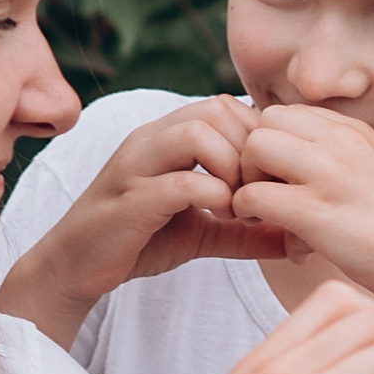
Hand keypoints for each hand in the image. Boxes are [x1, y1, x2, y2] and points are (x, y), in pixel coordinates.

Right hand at [0, 99, 283, 345]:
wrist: (75, 267)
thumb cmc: (139, 241)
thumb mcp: (204, 233)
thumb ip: (248, 231)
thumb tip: (298, 240)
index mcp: (168, 137)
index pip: (227, 106)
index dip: (257, 140)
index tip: (267, 181)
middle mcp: (151, 139)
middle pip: (217, 109)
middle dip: (248, 151)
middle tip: (257, 193)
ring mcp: (136, 165)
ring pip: (197, 132)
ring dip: (231, 168)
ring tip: (237, 206)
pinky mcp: (128, 200)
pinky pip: (179, 182)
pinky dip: (211, 198)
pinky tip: (220, 219)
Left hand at [229, 103, 373, 308]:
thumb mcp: (372, 176)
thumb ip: (333, 164)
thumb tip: (287, 175)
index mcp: (354, 131)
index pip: (286, 113)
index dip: (272, 145)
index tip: (279, 179)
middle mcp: (342, 142)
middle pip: (265, 121)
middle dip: (254, 156)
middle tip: (266, 193)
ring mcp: (330, 174)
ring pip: (254, 147)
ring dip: (247, 179)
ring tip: (265, 211)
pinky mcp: (317, 212)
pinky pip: (253, 195)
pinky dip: (247, 211)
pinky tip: (269, 231)